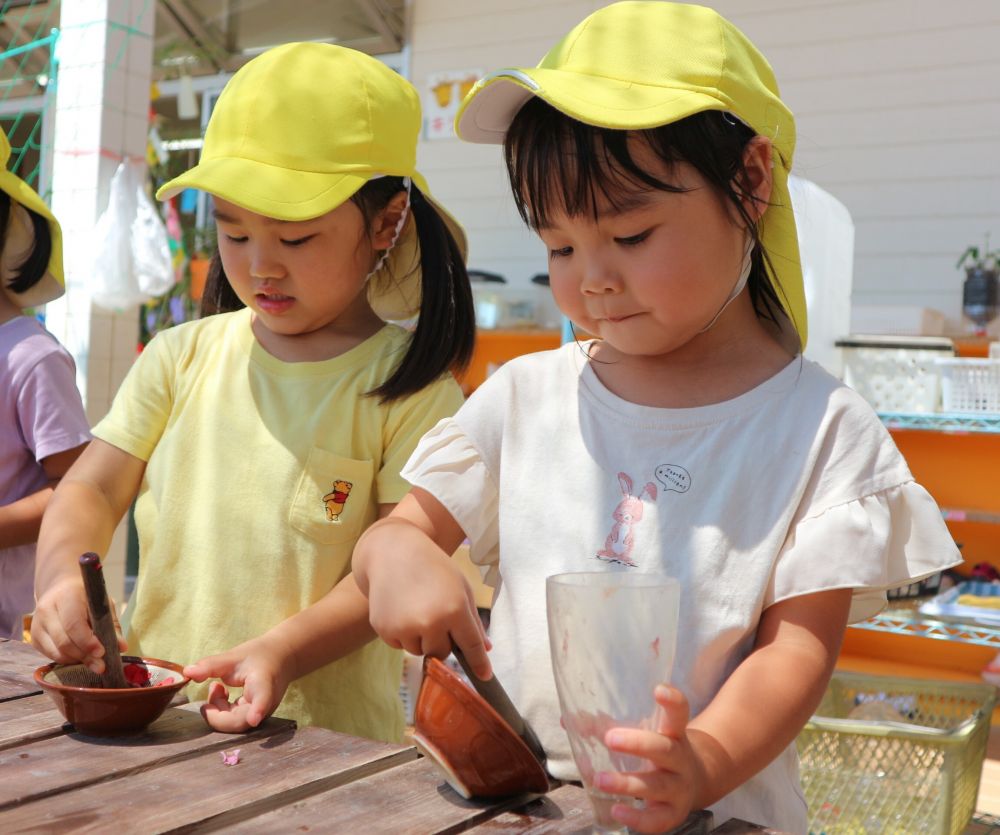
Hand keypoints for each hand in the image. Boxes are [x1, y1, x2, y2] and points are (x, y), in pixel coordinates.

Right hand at [31, 577, 126, 673]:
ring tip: (94, 662)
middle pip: (64, 641)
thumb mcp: (103, 604)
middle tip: (101, 666)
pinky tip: (80, 657)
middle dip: (84, 656)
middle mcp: (46, 610)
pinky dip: (67, 660)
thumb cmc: (87, 598)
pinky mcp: (34, 637)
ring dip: (77, 660)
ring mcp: (37, 625)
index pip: (74, 624)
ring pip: (56, 652)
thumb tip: (121, 647)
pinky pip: (51, 655)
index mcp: (66, 596)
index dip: (87, 642)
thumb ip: (112, 625)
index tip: (101, 652)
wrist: (62, 589)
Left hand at [183, 637, 292, 732]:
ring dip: (218, 709)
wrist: (281, 658)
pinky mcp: (254, 716)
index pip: (262, 700)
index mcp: (264, 684)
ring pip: (234, 724)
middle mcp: (265, 703)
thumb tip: (187, 672)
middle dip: (216, 712)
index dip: (257, 710)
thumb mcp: (234, 656)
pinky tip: (223, 691)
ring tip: (217, 687)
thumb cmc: (259, 655)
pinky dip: (223, 709)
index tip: (253, 719)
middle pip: (239, 721)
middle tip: (212, 689)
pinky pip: (234, 720)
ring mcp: (260, 713)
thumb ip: (211, 665)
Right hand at [366, 542, 491, 678]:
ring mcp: (404, 627)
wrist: (393, 552)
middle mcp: (430, 622)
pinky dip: (403, 633)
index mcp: (454, 609)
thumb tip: (486, 649)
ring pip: (420, 651)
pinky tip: (401, 608)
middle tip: (436, 614)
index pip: (471, 646)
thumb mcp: (461, 587)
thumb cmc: (434, 567)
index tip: (485, 677)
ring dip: (421, 638)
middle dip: (443, 640)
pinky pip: (400, 645)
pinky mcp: (384, 629)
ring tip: (417, 607)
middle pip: (442, 653)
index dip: (479, 664)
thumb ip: (473, 620)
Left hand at [593, 685, 704, 833]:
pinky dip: (637, 818)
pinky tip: (617, 810)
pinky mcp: (674, 813)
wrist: (696, 782)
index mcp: (673, 733)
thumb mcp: (643, 735)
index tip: (658, 689)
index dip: (672, 701)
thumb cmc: (659, 752)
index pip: (679, 713)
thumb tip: (568, 721)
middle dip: (638, 744)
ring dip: (627, 783)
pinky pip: (657, 819)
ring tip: (600, 780)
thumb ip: (607, 726)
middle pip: (664, 749)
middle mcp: (680, 759)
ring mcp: (679, 788)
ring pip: (657, 785)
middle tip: (610, 738)